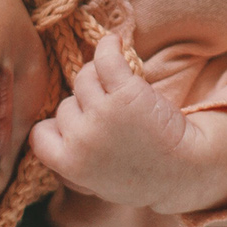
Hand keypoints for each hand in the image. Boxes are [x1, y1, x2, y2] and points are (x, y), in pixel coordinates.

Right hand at [29, 34, 197, 209]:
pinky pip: (105, 60)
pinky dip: (109, 47)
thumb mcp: (96, 183)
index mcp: (69, 165)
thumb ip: (71, 163)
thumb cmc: (145, 177)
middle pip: (66, 105)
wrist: (185, 170)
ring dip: (99, 78)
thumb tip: (49, 133)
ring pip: (84, 80)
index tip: (78, 126)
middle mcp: (81, 140)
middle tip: (112, 114)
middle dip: (86, 107)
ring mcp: (101, 115)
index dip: (58, 127)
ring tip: (119, 84)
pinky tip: (114, 43)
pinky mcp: (125, 94)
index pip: (40, 135)